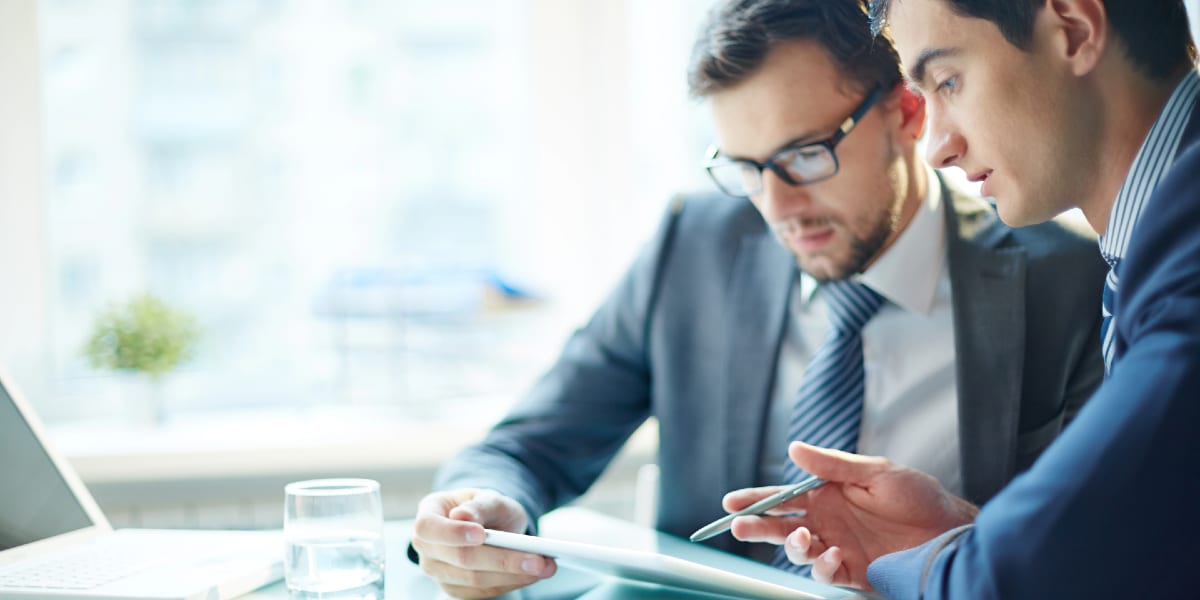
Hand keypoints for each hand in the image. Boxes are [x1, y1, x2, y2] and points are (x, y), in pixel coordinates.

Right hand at [412, 489, 556, 597]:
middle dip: (501, 560)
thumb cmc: (485, 508)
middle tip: (537, 558)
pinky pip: (482, 592)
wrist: (489, 524)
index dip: (452, 533)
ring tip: (544, 566)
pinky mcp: (456, 588)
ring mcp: (438, 571)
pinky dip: (510, 583)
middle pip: (459, 558)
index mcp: (428, 514)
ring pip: (474, 580)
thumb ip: (479, 506)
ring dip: (512, 575)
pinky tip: (531, 574)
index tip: (481, 535)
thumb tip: (462, 517)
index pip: (428, 527)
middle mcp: (427, 547)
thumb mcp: (488, 497)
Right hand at [726, 442, 976, 589]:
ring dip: (792, 546)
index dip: (756, 500)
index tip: (732, 502)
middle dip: (757, 527)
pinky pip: (826, 574)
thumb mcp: (876, 471)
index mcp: (828, 495)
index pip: (783, 497)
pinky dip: (823, 567)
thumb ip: (833, 464)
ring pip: (799, 552)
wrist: (951, 532)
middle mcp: (828, 523)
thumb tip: (794, 449)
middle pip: (781, 526)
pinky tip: (832, 555)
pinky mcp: (853, 573)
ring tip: (801, 538)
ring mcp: (839, 548)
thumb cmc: (919, 497)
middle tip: (739, 526)